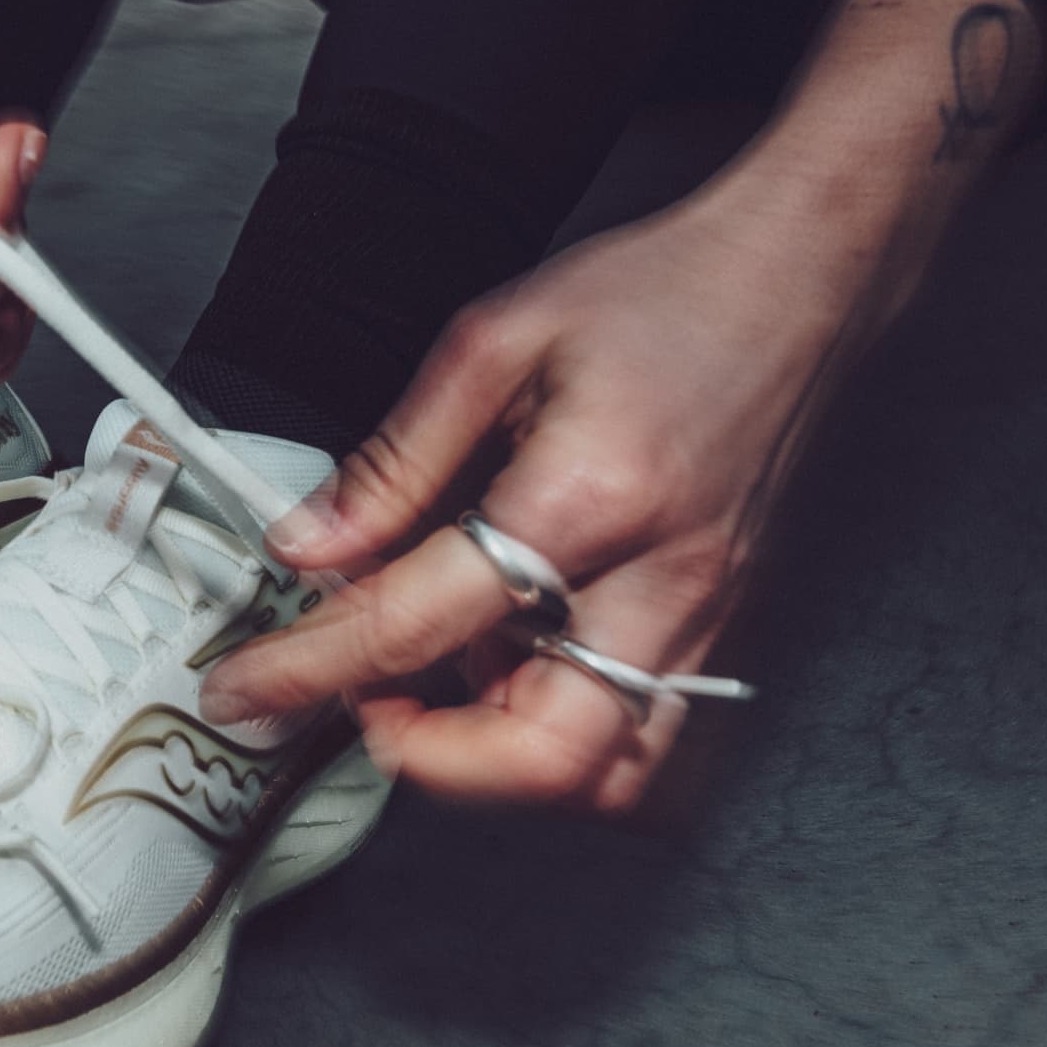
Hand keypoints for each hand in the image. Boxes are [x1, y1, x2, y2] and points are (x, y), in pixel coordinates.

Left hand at [201, 188, 874, 813]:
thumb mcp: (496, 343)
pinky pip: (640, 730)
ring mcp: (704, 616)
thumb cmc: (666, 290)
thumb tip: (312, 549)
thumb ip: (396, 462)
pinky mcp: (719, 624)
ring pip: (611, 774)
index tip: (245, 688)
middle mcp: (662, 581)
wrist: (802, 272)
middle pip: (548, 756)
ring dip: (503, 755)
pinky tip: (512, 655)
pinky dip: (558, 725)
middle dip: (436, 760)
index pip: (421, 625)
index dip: (311, 667)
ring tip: (437, 679)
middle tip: (365, 703)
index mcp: (590, 498)